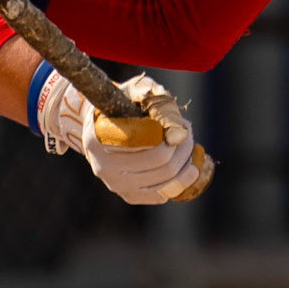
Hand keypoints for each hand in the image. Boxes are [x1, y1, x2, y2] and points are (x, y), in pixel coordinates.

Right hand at [37, 70, 212, 204]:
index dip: (172, 132)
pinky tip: (186, 167)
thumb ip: (154, 99)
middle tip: (189, 133)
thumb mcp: (133, 91)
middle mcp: (103, 166)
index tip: (183, 123)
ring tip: (189, 147)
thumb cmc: (122, 108)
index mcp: (99, 138)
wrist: (102, 132)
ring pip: (165, 180)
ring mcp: (115, 185)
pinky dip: (181, 181)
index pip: (146, 140)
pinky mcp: (128, 196)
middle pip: (160, 162)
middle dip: (183, 146)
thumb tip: (177, 127)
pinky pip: (162, 195)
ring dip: (186, 162)